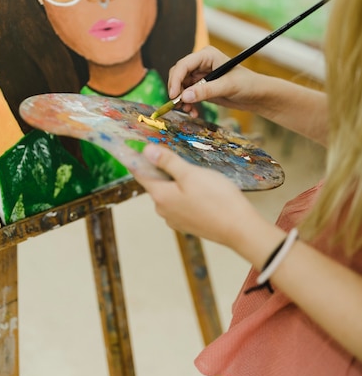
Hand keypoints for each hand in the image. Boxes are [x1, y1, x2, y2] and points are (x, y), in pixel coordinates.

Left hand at [134, 142, 263, 249]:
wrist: (240, 229)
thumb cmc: (217, 199)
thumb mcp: (191, 174)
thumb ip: (167, 162)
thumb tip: (146, 151)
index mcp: (160, 196)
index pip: (141, 174)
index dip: (137, 159)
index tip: (135, 147)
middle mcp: (163, 210)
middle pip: (156, 183)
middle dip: (161, 168)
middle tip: (173, 151)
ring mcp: (175, 219)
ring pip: (170, 193)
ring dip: (175, 181)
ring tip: (191, 169)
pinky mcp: (188, 224)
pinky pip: (180, 203)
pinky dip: (184, 192)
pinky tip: (200, 187)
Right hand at [168, 45, 264, 116]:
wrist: (257, 95)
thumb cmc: (247, 84)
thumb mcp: (227, 86)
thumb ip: (206, 90)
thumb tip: (184, 96)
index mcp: (206, 56)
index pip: (184, 65)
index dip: (176, 79)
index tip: (174, 95)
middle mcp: (201, 64)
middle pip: (179, 75)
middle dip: (177, 90)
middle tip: (178, 104)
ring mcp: (200, 76)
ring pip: (181, 87)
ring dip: (182, 99)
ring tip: (188, 110)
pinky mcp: (201, 88)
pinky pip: (187, 95)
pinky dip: (188, 104)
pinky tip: (193, 112)